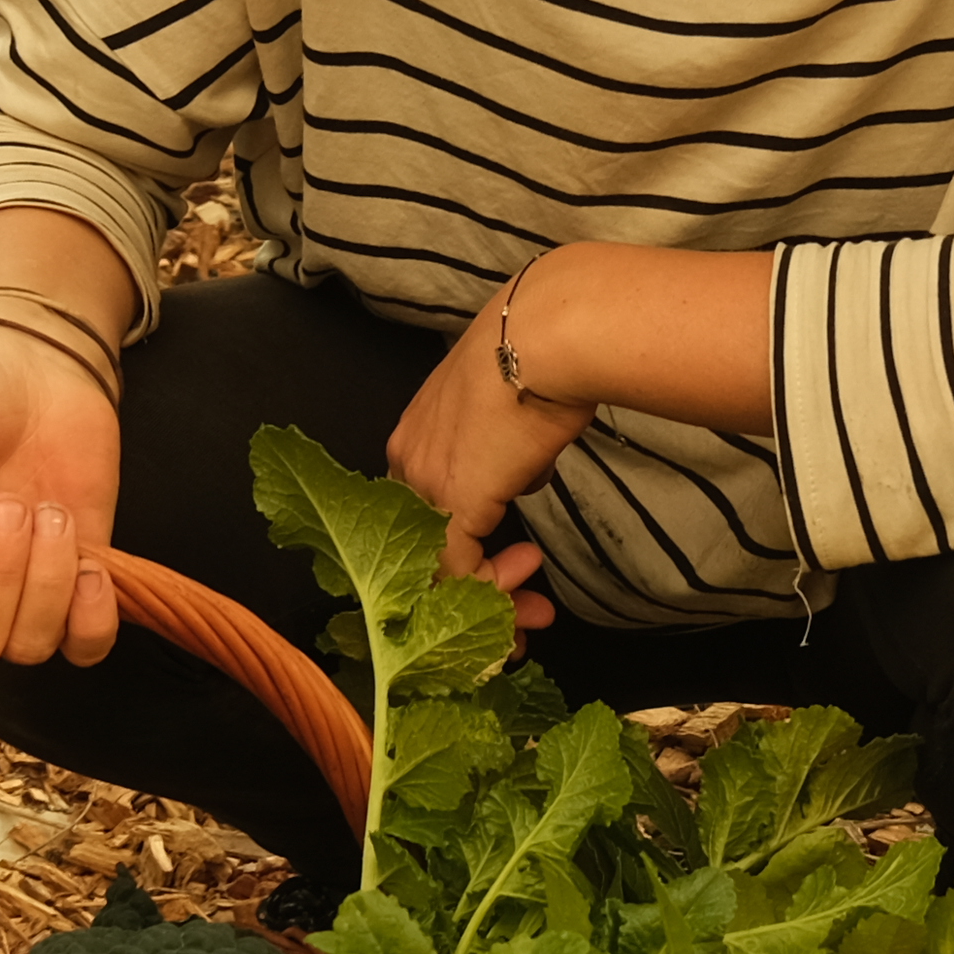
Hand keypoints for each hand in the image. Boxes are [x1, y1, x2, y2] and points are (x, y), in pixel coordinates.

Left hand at [387, 259, 596, 623]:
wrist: (549, 337)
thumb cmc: (541, 360)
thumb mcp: (510, 416)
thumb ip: (503, 455)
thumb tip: (521, 474)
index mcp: (414, 438)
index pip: (422, 515)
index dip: (459, 555)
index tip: (502, 570)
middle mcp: (405, 461)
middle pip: (422, 549)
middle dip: (472, 589)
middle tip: (521, 613)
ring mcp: (424, 482)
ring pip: (438, 566)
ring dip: (488, 599)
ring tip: (532, 616)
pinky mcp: (453, 501)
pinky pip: (460, 570)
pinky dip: (493, 592)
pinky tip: (526, 595)